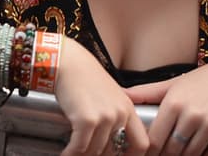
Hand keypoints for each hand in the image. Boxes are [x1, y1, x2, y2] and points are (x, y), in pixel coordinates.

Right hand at [54, 39, 148, 155]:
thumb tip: (110, 138)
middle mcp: (119, 114)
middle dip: (98, 155)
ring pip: (94, 151)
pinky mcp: (86, 120)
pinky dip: (70, 153)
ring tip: (73, 153)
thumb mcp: (109, 93)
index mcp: (127, 108)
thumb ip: (115, 114)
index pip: (141, 143)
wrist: (67, 62)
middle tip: (87, 154)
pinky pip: (79, 147)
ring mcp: (104, 117)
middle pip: (112, 151)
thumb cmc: (84, 76)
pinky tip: (66, 154)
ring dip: (82, 155)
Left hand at [124, 61, 207, 155]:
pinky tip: (197, 152)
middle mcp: (192, 114)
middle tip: (161, 155)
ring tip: (178, 152)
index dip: (149, 151)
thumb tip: (121, 94)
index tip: (146, 153)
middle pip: (172, 149)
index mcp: (174, 102)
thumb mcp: (172, 84)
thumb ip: (146, 93)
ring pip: (191, 155)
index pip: (154, 138)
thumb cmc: (201, 81)